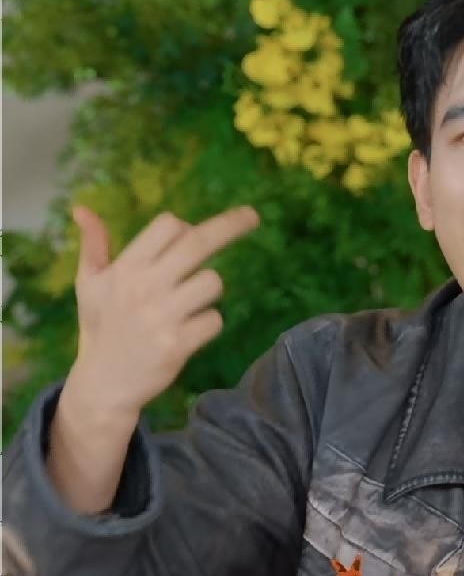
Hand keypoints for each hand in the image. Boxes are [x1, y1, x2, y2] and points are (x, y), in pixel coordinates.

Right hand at [63, 205, 260, 418]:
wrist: (103, 385)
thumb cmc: (100, 328)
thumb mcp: (88, 284)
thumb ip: (93, 245)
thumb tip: (81, 208)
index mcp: (125, 268)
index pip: (169, 225)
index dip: (184, 228)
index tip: (191, 235)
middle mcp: (144, 286)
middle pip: (199, 243)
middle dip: (231, 225)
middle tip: (253, 216)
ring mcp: (163, 315)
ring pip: (213, 282)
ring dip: (208, 292)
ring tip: (186, 306)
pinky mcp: (178, 343)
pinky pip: (215, 319)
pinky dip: (208, 324)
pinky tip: (187, 333)